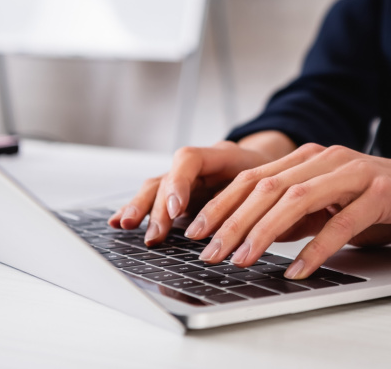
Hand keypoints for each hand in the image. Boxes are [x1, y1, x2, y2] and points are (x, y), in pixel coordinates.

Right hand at [107, 141, 273, 244]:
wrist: (271, 168)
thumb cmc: (272, 176)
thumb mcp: (270, 182)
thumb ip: (254, 200)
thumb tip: (241, 230)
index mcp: (220, 154)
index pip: (190, 159)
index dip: (180, 183)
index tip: (178, 210)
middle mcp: (197, 166)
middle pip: (168, 179)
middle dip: (158, 208)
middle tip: (154, 235)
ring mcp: (185, 181)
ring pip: (155, 188)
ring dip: (141, 209)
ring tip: (126, 226)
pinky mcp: (179, 197)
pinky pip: (154, 200)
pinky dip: (137, 210)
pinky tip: (118, 223)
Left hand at [184, 144, 390, 279]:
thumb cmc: (385, 198)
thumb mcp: (332, 203)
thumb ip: (298, 213)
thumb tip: (256, 235)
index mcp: (311, 157)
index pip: (254, 177)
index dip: (222, 204)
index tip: (197, 232)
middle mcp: (327, 158)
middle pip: (267, 187)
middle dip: (232, 221)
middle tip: (210, 252)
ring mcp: (353, 172)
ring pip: (296, 199)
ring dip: (263, 232)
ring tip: (242, 259)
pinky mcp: (379, 191)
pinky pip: (340, 221)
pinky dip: (315, 247)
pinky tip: (298, 269)